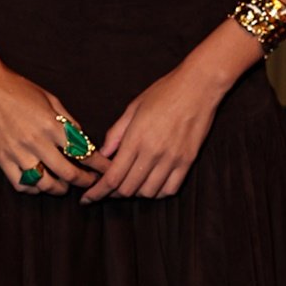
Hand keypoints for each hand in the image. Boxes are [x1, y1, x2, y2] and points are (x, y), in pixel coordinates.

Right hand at [0, 62, 112, 196]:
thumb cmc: (18, 88)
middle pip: (68, 173)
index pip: (83, 151)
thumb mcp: (50, 98)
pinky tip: (40, 184)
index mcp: (52, 125)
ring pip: (45, 184)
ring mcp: (18, 152)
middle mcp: (37, 142)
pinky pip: (21, 184)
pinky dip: (34, 188)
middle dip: (84, 181)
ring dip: (59, 189)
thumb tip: (82, 138)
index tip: (107, 171)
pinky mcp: (1, 159)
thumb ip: (68, 120)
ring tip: (64, 186)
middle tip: (90, 182)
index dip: (99, 165)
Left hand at [79, 63, 219, 202]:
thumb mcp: (133, 108)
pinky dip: (157, 192)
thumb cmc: (164, 92)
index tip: (87, 198)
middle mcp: (153, 152)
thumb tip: (103, 154)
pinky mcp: (188, 161)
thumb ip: (116, 133)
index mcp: (136, 138)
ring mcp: (172, 159)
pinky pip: (170, 189)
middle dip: (113, 193)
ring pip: (148, 192)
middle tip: (108, 188)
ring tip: (130, 182)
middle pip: (128, 189)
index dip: (97, 192)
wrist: (199, 86)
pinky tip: (151, 183)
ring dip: (135, 192)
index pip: (112, 177)